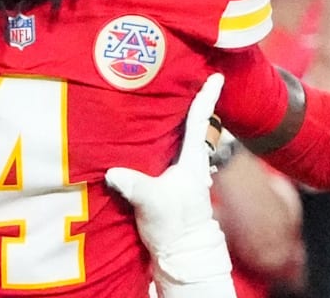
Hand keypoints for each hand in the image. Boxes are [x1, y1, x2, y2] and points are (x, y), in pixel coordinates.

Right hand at [105, 74, 235, 296]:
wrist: (179, 255)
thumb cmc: (174, 227)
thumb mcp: (153, 202)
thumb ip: (134, 184)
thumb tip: (112, 171)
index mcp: (191, 159)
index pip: (200, 120)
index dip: (207, 96)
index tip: (217, 74)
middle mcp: (188, 162)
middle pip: (188, 123)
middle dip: (184, 100)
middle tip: (178, 75)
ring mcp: (178, 173)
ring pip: (174, 138)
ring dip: (168, 121)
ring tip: (156, 99)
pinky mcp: (166, 184)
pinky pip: (161, 153)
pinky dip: (154, 141)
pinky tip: (141, 136)